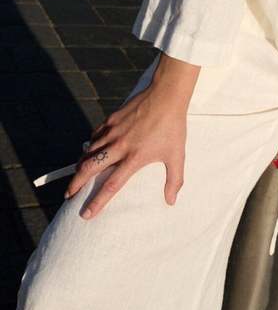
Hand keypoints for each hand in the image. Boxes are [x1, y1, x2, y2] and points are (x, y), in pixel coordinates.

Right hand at [64, 61, 194, 218]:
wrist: (166, 95)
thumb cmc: (172, 127)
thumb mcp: (176, 156)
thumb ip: (174, 180)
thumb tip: (171, 201)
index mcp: (134, 158)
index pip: (111, 185)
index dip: (97, 202)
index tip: (86, 214)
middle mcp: (119, 146)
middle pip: (90, 169)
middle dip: (76, 184)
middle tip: (69, 195)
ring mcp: (113, 131)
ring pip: (88, 152)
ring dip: (80, 166)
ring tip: (76, 176)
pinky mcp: (111, 119)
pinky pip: (94, 136)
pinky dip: (90, 145)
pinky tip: (89, 150)